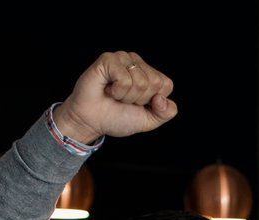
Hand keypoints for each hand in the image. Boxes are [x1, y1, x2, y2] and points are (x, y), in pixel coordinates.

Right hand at [56, 51, 176, 145]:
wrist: (91, 121)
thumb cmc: (117, 117)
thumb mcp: (148, 120)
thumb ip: (166, 113)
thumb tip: (162, 99)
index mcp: (149, 73)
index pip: (166, 85)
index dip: (153, 101)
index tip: (136, 104)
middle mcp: (137, 62)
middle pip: (155, 82)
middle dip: (139, 99)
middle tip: (123, 99)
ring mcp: (123, 58)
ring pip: (141, 81)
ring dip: (126, 96)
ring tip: (114, 94)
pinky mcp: (109, 59)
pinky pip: (125, 79)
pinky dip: (117, 91)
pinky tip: (107, 89)